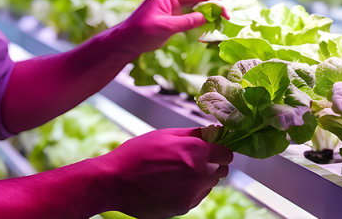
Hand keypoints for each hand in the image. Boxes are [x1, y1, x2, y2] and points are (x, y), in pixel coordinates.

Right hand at [96, 128, 232, 218]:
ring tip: (178, 170)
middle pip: (221, 170)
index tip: (213, 147)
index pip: (227, 154)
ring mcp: (190, 195)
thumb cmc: (137, 154)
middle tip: (194, 157)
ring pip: (209, 184)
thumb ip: (193, 134)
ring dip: (202, 177)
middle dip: (212, 162)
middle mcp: (197, 176)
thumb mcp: (165, 135)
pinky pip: (197, 196)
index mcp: (195, 153)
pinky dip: (191, 189)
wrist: (114, 182)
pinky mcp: (182, 208)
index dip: (221, 149)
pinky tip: (172, 182)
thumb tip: (214, 132)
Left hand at [113, 0, 224, 56]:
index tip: (225, 12)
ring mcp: (171, 6)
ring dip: (207, 14)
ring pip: (195, 6)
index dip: (214, 1)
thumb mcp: (166, 27)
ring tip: (220, 23)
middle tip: (226, 19)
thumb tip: (207, 17)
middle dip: (213, 7)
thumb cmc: (140, 33)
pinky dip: (199, 20)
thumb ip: (187, 21)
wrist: (125, 42)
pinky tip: (208, 26)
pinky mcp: (171, 16)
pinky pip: (189, 15)